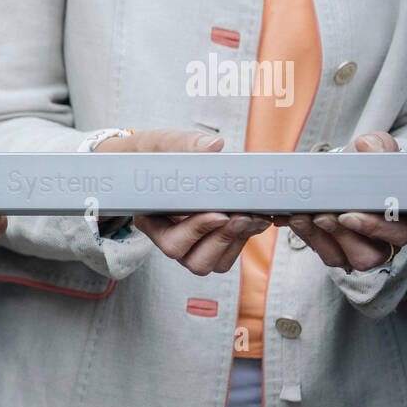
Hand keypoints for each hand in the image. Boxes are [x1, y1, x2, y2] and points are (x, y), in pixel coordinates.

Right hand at [95, 128, 271, 274]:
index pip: (171, 243)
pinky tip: (256, 216)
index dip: (196, 232)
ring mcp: (191, 244)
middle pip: (194, 261)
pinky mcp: (211, 241)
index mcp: (151, 221)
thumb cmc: (159, 155)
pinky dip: (245, 238)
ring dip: (236, 241)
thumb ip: (185, 143)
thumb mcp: (165, 143)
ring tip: (252, 215)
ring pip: (214, 264)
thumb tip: (213, 146)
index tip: (219, 213)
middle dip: (223, 240)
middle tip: (242, 215)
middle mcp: (170, 238)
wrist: (164, 158)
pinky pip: (228, 256)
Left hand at [278, 132, 406, 271]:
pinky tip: (292, 219)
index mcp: (402, 219)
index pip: (399, 232)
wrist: (344, 175)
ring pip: (341, 258)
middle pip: (368, 254)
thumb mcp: (377, 150)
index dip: (375, 227)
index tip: (348, 215)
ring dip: (318, 238)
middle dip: (341, 235)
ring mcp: (357, 250)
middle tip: (321, 216)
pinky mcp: (335, 253)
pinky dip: (305, 236)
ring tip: (302, 217)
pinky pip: (321, 253)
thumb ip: (378, 145)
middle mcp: (383, 241)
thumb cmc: (366, 166)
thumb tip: (366, 144)